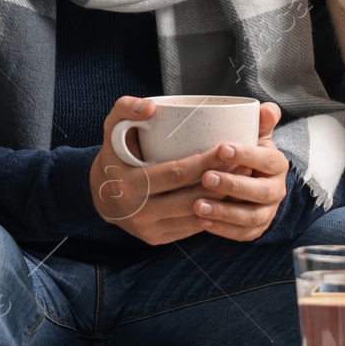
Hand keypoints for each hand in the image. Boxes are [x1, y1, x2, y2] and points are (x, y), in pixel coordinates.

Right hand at [88, 97, 279, 244]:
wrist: (99, 194)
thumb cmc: (114, 155)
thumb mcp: (112, 128)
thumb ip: (126, 108)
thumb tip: (152, 106)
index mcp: (129, 184)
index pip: (176, 173)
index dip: (205, 163)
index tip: (226, 148)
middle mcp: (139, 211)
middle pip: (191, 197)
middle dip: (222, 182)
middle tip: (245, 164)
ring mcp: (149, 229)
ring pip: (195, 216)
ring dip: (223, 201)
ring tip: (243, 181)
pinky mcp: (157, 239)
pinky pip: (191, 229)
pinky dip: (212, 214)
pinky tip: (228, 200)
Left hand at [191, 102, 289, 241]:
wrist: (248, 183)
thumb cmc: (244, 155)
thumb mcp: (252, 137)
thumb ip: (258, 123)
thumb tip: (267, 108)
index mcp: (277, 164)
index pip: (267, 160)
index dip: (247, 155)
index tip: (221, 148)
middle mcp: (277, 190)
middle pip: (261, 191)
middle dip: (234, 185)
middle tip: (206, 178)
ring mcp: (268, 212)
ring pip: (252, 216)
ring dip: (225, 211)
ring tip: (197, 205)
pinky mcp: (256, 230)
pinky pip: (243, 234)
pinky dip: (223, 229)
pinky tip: (202, 221)